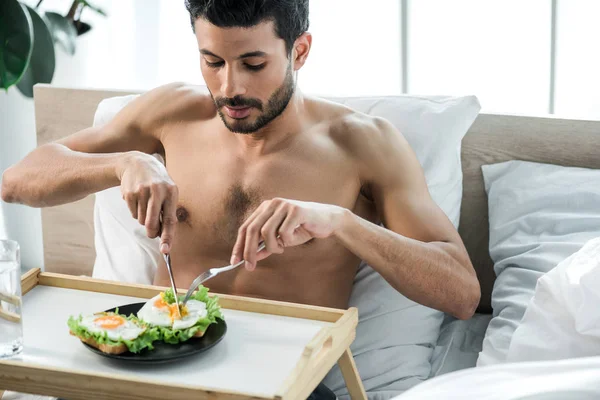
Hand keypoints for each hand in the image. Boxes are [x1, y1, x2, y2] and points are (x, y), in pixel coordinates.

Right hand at [118, 152, 177, 253]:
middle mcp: (157, 191)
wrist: (137, 163)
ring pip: (141, 220)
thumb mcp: (168, 191)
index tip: (165, 250)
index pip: (170, 219)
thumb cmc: (157, 182)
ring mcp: (142, 191)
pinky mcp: (129, 193)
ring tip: (146, 204)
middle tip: (151, 233)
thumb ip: (168, 212)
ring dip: (143, 218)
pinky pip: (132, 213)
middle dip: (151, 232)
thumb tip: (164, 236)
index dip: (168, 237)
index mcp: (171, 191)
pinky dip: (135, 211)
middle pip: (152, 223)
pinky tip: (138, 199)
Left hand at [230, 198, 347, 270]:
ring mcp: (283, 205)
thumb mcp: (281, 240)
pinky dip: (286, 241)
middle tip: (250, 266)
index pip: (245, 227)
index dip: (238, 245)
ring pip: (266, 232)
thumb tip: (250, 259)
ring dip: (272, 246)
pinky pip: (283, 232)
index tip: (234, 261)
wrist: (327, 220)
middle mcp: (272, 204)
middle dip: (249, 250)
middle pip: (252, 229)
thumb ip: (265, 247)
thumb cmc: (302, 228)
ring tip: (281, 248)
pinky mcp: (296, 210)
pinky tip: (293, 239)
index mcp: (265, 208)